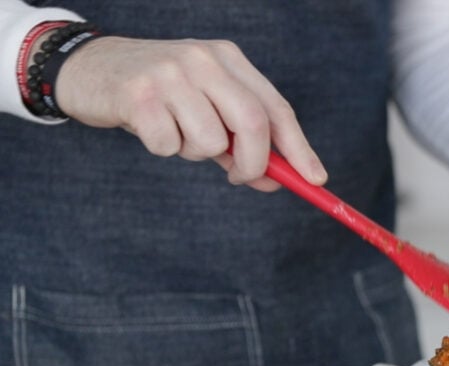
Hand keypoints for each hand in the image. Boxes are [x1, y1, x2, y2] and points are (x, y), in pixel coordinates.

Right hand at [54, 36, 326, 190]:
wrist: (88, 68)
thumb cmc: (160, 96)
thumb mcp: (205, 109)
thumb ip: (241, 141)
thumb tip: (278, 179)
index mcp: (229, 59)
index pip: (276, 107)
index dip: (299, 147)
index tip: (316, 180)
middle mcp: (204, 60)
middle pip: (254, 123)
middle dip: (256, 163)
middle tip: (241, 178)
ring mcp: (171, 73)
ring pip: (211, 141)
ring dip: (196, 153)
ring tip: (174, 132)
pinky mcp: (139, 94)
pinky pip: (169, 145)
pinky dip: (163, 149)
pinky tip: (148, 128)